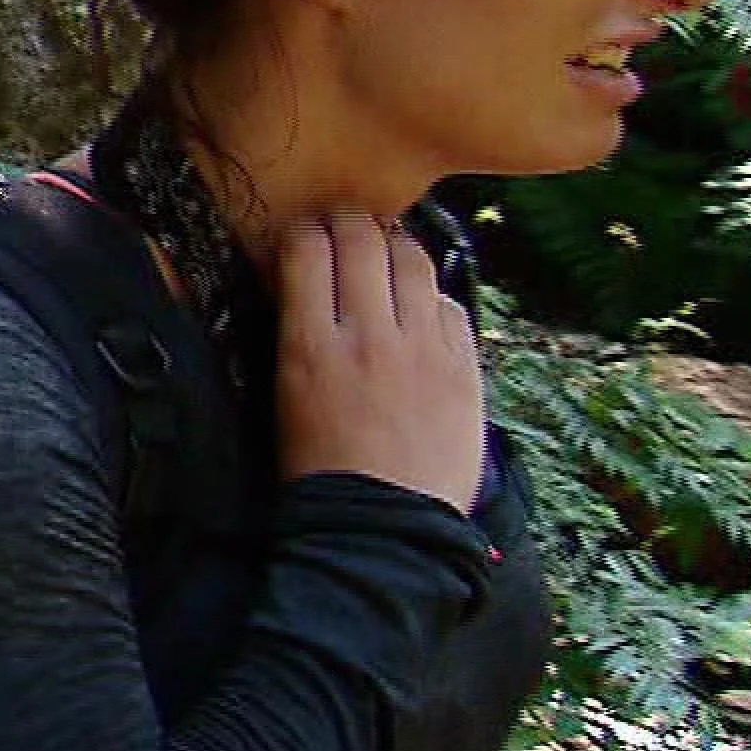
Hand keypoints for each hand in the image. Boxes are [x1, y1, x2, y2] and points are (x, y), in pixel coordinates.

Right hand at [276, 210, 484, 512]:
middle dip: (350, 223)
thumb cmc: (320, 470)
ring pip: (412, 259)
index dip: (305, 232)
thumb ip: (300, 334)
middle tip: (345, 227)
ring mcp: (422, 349)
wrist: (382, 527)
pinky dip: (431, 294)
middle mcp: (368, 336)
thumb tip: (309, 283)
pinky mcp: (463, 367)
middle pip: (363, 239)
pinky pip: (449, 303)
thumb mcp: (286, 395)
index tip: (305, 236)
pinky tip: (419, 307)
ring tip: (386, 251)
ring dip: (395, 245)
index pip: (307, 250)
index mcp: (309, 347)